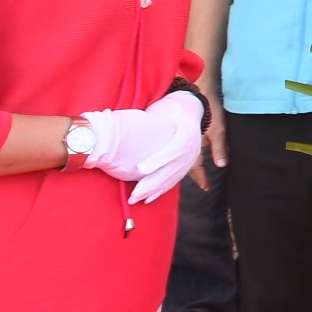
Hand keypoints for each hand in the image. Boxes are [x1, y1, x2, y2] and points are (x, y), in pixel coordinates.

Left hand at [78, 89, 204, 204]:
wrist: (192, 114)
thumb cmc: (171, 112)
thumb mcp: (166, 111)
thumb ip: (149, 120)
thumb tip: (119, 122)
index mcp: (186, 134)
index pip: (174, 150)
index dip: (158, 161)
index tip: (140, 169)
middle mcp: (190, 150)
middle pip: (171, 170)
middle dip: (152, 183)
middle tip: (134, 193)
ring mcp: (189, 161)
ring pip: (171, 179)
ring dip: (153, 191)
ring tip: (135, 198)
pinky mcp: (185, 168)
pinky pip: (172, 183)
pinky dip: (160, 192)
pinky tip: (148, 199)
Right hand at [189, 90, 227, 183]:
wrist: (199, 89)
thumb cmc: (210, 108)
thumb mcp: (218, 129)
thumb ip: (219, 148)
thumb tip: (221, 166)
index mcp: (191, 144)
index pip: (194, 167)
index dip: (201, 178)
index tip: (207, 188)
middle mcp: (184, 143)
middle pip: (186, 164)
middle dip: (193, 175)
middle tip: (203, 184)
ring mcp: (183, 137)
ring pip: (184, 156)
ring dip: (190, 166)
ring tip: (197, 174)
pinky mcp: (184, 131)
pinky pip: (183, 147)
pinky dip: (187, 155)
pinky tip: (192, 157)